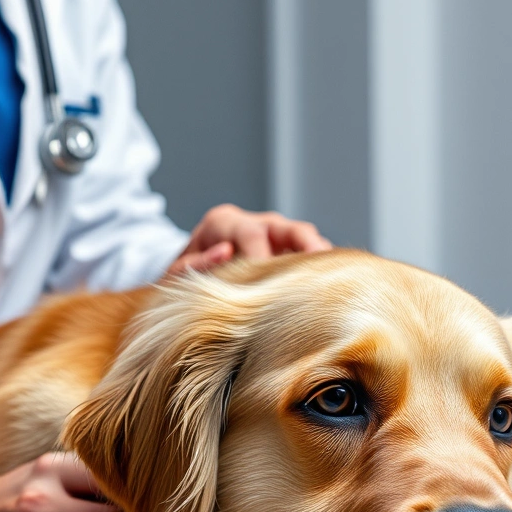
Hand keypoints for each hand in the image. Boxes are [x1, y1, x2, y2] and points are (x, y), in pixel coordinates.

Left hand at [166, 204, 332, 277]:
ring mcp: (273, 236)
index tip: (268, 289)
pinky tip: (330, 287)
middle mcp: (253, 223)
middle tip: (321, 272)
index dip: (262, 258)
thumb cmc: (180, 278)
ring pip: (305, 239)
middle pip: (288, 228)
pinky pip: (309, 255)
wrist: (184, 278)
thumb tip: (225, 252)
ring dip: (320, 258)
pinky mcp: (285, 252)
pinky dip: (320, 268)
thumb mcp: (175, 275)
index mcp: (223, 222)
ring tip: (336, 280)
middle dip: (307, 247)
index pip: (251, 234)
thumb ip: (195, 264)